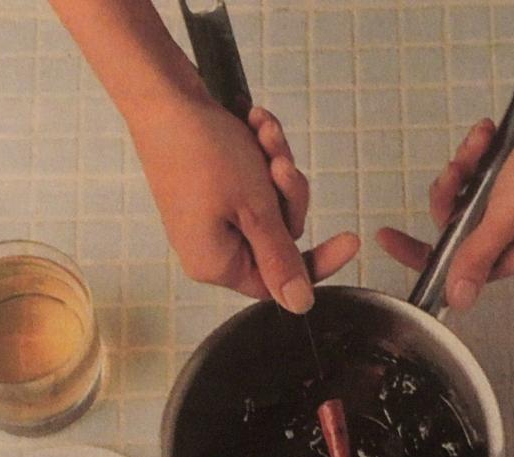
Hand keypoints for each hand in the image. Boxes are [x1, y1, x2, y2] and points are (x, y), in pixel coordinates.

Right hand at [130, 96, 358, 313]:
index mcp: (216, 264)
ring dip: (275, 163)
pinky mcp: (211, 189)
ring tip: (261, 131)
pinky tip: (253, 124)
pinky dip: (258, 153)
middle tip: (280, 162)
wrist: (162, 95)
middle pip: (279, 235)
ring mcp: (210, 216)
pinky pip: (253, 181)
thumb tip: (300, 305)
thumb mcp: (254, 210)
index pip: (278, 282)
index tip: (351, 240)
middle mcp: (211, 246)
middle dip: (287, 192)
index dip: (317, 261)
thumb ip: (281, 260)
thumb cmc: (202, 151)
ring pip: (270, 202)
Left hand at [376, 0, 513, 309]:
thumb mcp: (507, 217)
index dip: (421, 253)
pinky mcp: (510, 175)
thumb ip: (477, 258)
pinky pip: (475, 171)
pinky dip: (476, 152)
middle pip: (454, 227)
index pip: (458, 267)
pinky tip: (486, 134)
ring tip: (479, 142)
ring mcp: (513, 202)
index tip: (387, 238)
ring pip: (462, 195)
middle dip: (448, 194)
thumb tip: (458, 301)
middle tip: (455, 172)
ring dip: (463, 167)